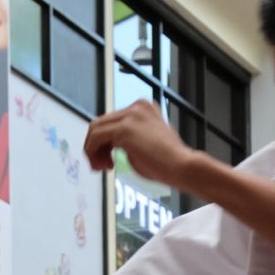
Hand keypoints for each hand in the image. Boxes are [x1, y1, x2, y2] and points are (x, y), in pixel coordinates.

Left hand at [83, 98, 197, 187]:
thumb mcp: (144, 142)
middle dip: (96, 146)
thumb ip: (128, 138)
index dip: (104, 142)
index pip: (112, 120)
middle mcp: (136, 106)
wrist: (182, 167)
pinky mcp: (124, 129)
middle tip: (100, 165)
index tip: (106, 160)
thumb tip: (108, 144)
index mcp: (143, 107)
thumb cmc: (167, 162)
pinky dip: (92, 152)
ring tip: (101, 167)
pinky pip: (96, 138)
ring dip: (93, 150)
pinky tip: (103, 165)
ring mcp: (130, 115)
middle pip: (101, 123)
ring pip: (95, 128)